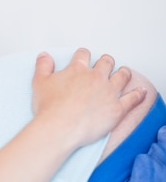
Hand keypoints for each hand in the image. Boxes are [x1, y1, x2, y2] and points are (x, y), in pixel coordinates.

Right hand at [31, 48, 146, 148]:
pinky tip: (141, 92)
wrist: (60, 127)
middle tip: (105, 63)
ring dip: (123, 73)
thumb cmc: (49, 107)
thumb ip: (43, 66)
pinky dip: (138, 94)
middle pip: (106, 62)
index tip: (83, 56)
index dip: (83, 54)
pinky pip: (133, 98)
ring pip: (122, 76)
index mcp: (77, 69)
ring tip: (124, 72)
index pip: (83, 55)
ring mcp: (109, 92)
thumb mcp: (39, 82)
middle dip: (105, 61)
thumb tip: (44, 55)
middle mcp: (96, 77)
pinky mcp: (117, 108)